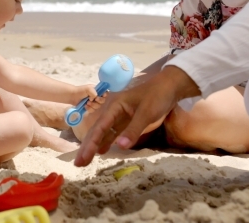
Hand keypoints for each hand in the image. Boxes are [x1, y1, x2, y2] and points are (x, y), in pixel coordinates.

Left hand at [73, 85, 106, 110]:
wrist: (72, 96)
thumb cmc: (80, 91)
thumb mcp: (88, 88)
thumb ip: (94, 92)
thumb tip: (95, 97)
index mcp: (97, 90)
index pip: (105, 93)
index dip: (104, 96)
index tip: (99, 97)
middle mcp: (96, 96)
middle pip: (102, 101)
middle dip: (98, 102)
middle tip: (92, 100)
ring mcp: (93, 102)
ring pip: (98, 106)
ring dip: (93, 105)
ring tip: (87, 103)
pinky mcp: (89, 107)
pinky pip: (93, 110)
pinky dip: (89, 109)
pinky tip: (85, 106)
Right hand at [74, 66, 199, 166]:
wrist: (170, 85)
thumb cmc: (158, 96)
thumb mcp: (147, 113)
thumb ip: (133, 130)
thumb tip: (119, 147)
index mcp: (115, 105)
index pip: (100, 127)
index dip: (90, 144)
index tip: (82, 158)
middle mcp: (113, 110)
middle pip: (97, 130)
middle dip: (87, 147)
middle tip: (78, 164)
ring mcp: (120, 114)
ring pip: (104, 132)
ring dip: (95, 145)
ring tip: (85, 160)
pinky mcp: (127, 119)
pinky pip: (113, 132)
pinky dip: (107, 141)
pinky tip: (101, 150)